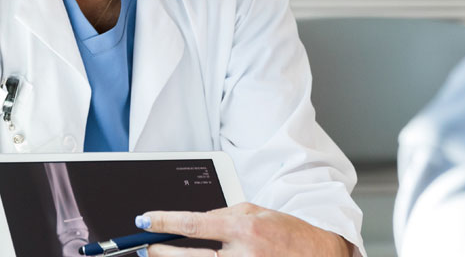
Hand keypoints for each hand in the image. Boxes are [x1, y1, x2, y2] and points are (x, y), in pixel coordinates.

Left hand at [137, 203, 351, 256]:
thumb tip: (190, 222)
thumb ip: (222, 215)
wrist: (318, 253)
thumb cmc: (286, 232)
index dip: (164, 222)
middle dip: (161, 251)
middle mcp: (243, 254)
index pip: (194, 223)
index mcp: (243, 229)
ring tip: (162, 255)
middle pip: (189, 256)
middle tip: (145, 246)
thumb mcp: (255, 212)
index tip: (145, 220)